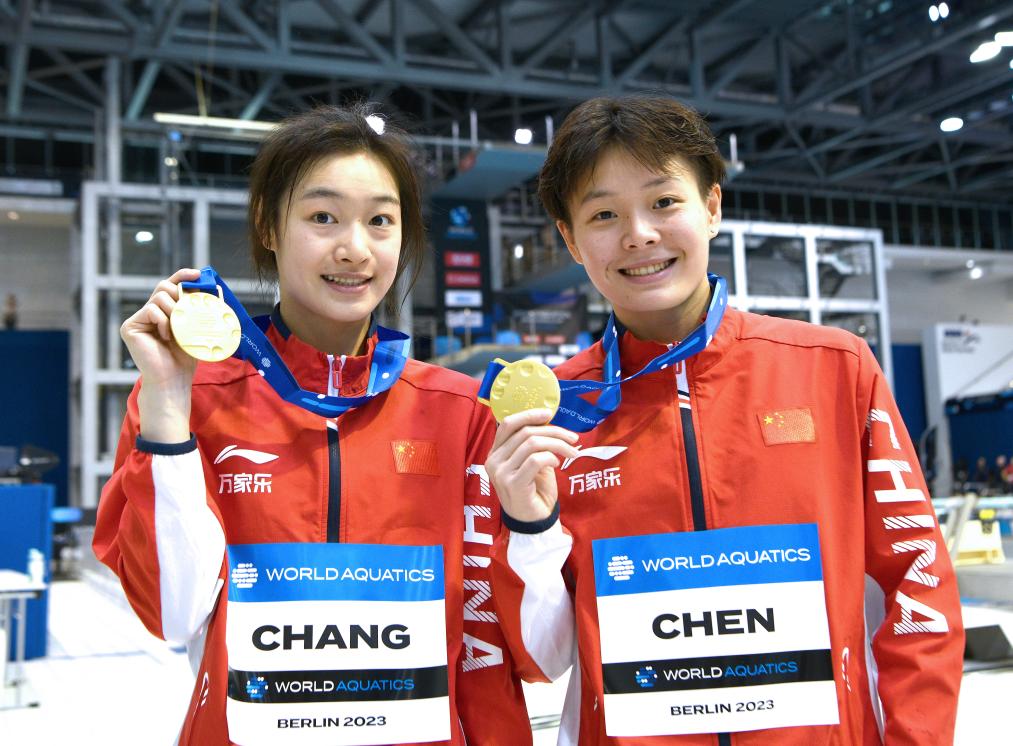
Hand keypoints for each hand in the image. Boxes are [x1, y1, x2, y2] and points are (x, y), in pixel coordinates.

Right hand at [120, 268, 200, 441]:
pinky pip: (150, 310)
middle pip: (163, 287)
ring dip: (174, 312)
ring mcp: (137, 319)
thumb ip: (196, 309)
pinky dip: (163, 321)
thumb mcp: (195, 327)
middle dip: (179, 295)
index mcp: (163, 311)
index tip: (198, 273)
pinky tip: (165, 337)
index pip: (170, 285)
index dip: (182, 276)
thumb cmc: (185, 356)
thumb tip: (212, 289)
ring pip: (158, 297)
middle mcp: (148, 312)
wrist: (173, 379)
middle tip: (187, 311)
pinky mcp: (129, 326)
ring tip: (177, 330)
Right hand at [485, 409, 579, 523]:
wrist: (533, 522)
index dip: (529, 415)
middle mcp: (493, 461)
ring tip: (571, 452)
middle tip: (572, 438)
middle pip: (525, 432)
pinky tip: (557, 464)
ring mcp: (501, 473)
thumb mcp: (532, 462)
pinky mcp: (513, 484)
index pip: (507, 424)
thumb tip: (548, 420)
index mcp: (495, 452)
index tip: (549, 413)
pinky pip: (536, 460)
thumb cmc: (534, 490)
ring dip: (558, 444)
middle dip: (554, 431)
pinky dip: (551, 457)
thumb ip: (533, 443)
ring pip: (532, 444)